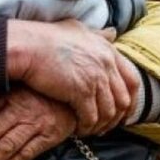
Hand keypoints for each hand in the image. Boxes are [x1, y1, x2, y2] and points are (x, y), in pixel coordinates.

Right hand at [6, 19, 140, 134]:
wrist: (27, 46)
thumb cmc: (46, 37)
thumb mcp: (78, 29)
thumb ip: (98, 34)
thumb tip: (112, 33)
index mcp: (108, 50)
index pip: (132, 80)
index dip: (130, 100)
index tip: (123, 112)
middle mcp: (106, 64)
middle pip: (123, 99)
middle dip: (116, 117)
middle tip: (106, 126)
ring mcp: (95, 78)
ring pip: (109, 112)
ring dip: (100, 125)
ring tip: (90, 130)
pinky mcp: (81, 92)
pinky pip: (91, 118)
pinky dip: (86, 127)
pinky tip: (78, 130)